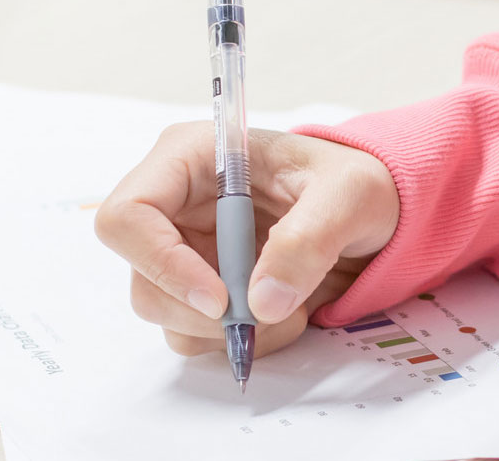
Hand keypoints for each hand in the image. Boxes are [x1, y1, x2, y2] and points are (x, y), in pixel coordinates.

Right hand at [94, 123, 398, 357]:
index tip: (219, 299)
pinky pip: (194, 333)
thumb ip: (308, 239)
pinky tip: (282, 316)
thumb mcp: (350, 196)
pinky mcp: (199, 287)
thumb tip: (262, 302)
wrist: (370, 215)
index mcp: (189, 157)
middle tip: (267, 312)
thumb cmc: (354, 184)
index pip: (128, 215)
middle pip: (142, 277)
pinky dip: (237, 341)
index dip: (161, 263)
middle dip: (204, 310)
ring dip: (226, 330)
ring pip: (164, 313)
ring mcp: (183, 250)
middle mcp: (174, 205)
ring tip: (289, 309)